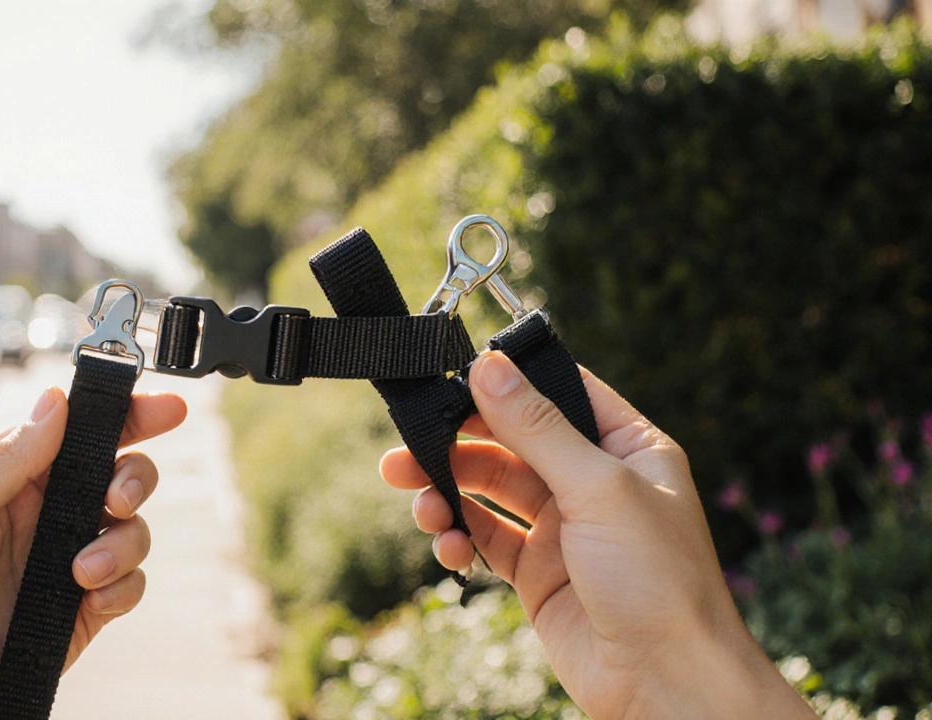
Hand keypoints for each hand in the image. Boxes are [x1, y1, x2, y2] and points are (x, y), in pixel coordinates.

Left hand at [0, 386, 187, 719]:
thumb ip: (6, 459)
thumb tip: (54, 402)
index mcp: (12, 479)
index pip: (80, 432)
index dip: (128, 414)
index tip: (168, 407)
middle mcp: (46, 515)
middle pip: (121, 475)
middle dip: (135, 478)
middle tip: (116, 499)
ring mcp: (65, 562)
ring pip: (133, 532)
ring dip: (122, 544)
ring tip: (81, 570)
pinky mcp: (79, 610)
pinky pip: (129, 586)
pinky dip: (122, 587)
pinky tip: (89, 596)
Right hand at [380, 352, 815, 719]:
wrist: (666, 683)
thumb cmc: (659, 580)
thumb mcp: (597, 488)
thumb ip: (537, 428)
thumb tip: (487, 367)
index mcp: (627, 447)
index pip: (560, 393)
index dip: (507, 383)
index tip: (452, 376)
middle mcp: (593, 482)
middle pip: (510, 442)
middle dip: (457, 444)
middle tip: (406, 448)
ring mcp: (563, 528)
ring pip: (488, 491)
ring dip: (447, 491)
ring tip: (418, 503)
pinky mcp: (537, 573)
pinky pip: (484, 539)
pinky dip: (458, 536)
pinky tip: (446, 544)